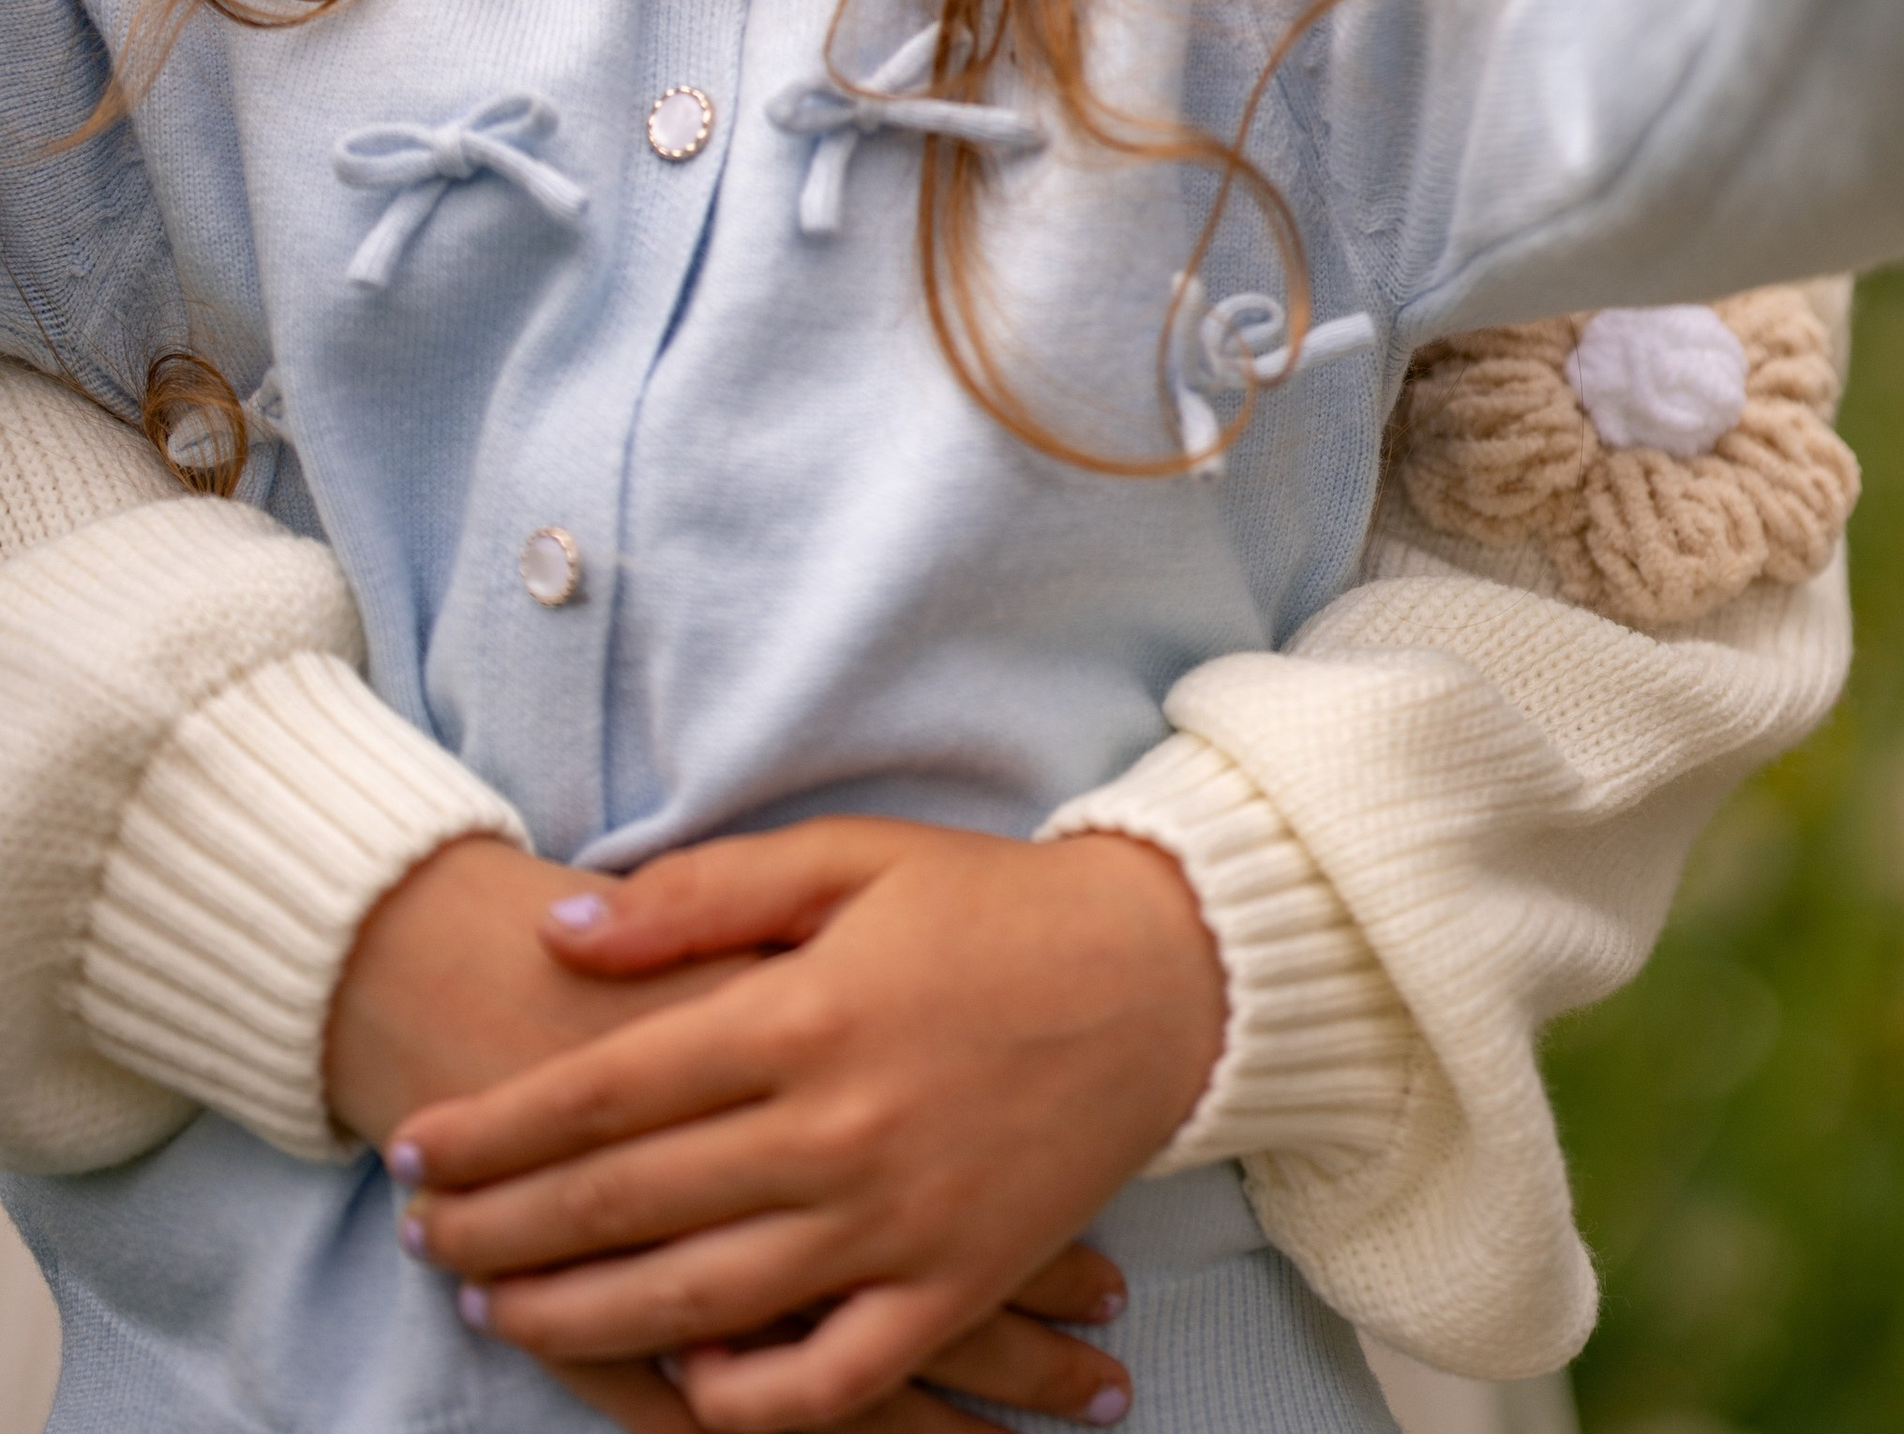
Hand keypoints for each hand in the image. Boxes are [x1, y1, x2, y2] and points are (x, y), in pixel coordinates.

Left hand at [391, 816, 1227, 1431]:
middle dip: (501, 1229)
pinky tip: (674, 1383)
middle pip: (628, 1203)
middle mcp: (838, 1129)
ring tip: (496, 1312)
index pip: (604, 1092)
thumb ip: (701, 896)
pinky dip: (742, 1401)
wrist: (1157, 975)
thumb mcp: (846, 857)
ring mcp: (896, 1222)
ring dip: (578, 1316)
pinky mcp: (953, 1285)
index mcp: (803, 1013)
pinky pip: (828, 1381)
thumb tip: (563, 927)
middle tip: (419, 1241)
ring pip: (700, 1304)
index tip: (414, 1151)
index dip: (494, 1131)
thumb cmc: (988, 904)